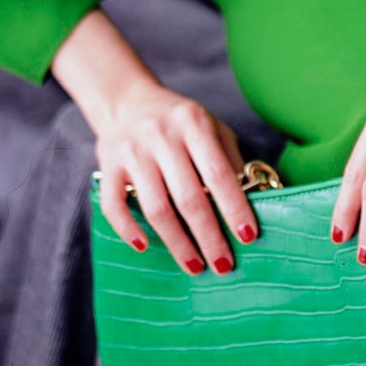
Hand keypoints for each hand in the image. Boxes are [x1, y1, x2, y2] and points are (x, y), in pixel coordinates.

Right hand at [95, 81, 254, 277]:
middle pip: (189, 198)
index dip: (234, 208)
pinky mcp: (108, 166)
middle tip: (224, 264)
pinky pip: (115, 205)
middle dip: (209, 236)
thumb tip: (257, 197)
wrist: (126, 100)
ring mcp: (132, 152)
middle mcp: (162, 137)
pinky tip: (145, 246)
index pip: (219, 174)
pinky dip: (128, 229)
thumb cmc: (179, 122)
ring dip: (177, 243)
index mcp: (194, 124)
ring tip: (194, 265)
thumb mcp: (211, 127)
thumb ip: (230, 159)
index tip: (248, 237)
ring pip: (156, 208)